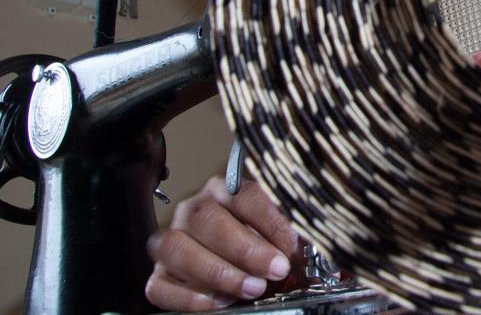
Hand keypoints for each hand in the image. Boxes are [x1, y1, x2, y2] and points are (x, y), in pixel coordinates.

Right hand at [145, 176, 306, 310]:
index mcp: (225, 189)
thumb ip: (288, 239)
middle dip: (245, 249)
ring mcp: (169, 241)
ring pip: (179, 249)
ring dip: (219, 272)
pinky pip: (160, 286)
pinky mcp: (157, 274)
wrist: (228, 260)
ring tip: (253, 288)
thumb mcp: (275, 235)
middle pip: (207, 219)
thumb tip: (309, 251)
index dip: (269, 220)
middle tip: (275, 269)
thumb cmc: (258, 245)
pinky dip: (190, 298)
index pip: (244, 195)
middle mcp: (192, 210)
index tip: (291, 246)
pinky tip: (221, 303)